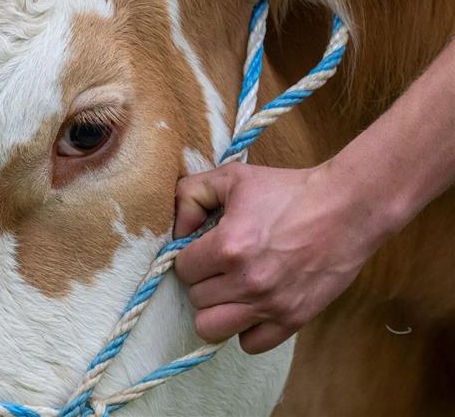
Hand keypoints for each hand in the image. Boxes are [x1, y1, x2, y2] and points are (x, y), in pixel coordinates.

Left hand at [172, 162, 386, 354]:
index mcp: (228, 247)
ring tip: (231, 289)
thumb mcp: (232, 177)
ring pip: (212, 328)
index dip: (190, 257)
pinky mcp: (293, 320)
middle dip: (203, 280)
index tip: (206, 248)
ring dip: (217, 308)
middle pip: (196, 299)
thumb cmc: (287, 190)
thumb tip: (175, 231)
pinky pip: (250, 344)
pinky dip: (246, 328)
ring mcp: (270, 305)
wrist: (347, 208)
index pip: (183, 269)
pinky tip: (252, 305)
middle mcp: (247, 281)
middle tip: (221, 266)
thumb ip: (191, 195)